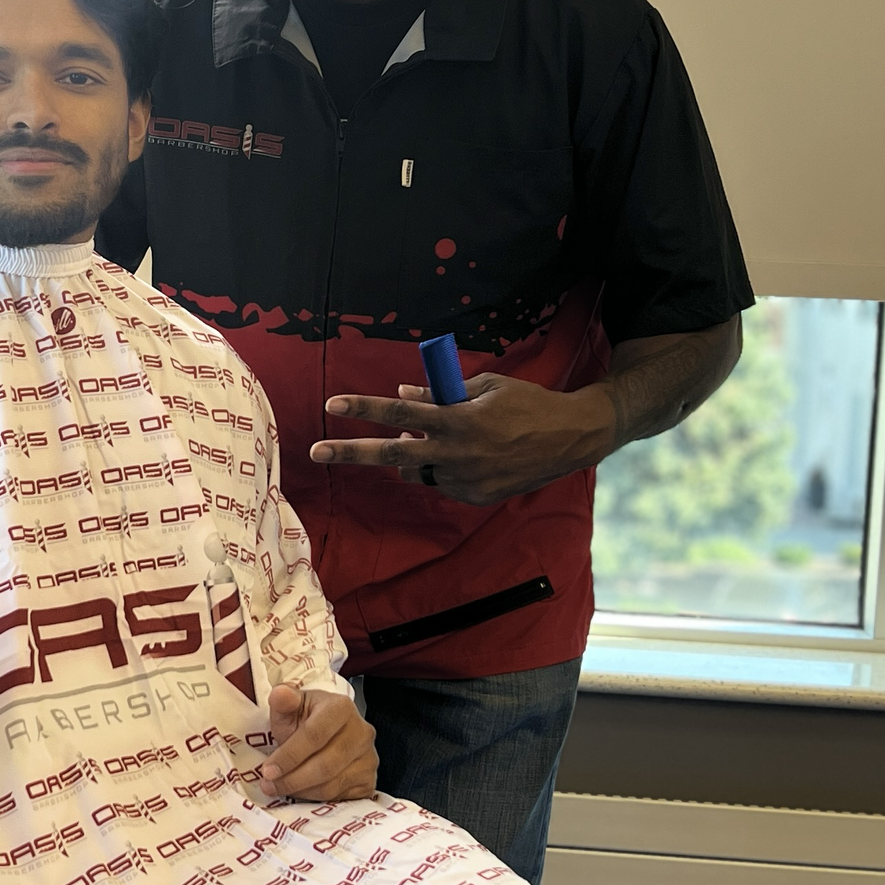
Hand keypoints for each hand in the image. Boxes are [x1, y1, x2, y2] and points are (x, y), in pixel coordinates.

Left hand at [259, 684, 376, 802]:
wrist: (329, 731)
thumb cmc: (306, 719)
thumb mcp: (291, 706)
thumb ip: (283, 700)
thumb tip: (280, 694)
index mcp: (341, 708)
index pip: (315, 735)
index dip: (289, 755)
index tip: (267, 770)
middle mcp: (361, 732)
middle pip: (325, 765)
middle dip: (292, 779)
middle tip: (269, 785)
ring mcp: (369, 758)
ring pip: (332, 784)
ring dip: (301, 791)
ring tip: (279, 788)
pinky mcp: (369, 780)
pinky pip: (340, 797)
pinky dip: (316, 798)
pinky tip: (301, 792)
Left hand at [310, 372, 615, 505]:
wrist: (569, 438)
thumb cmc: (526, 403)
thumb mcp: (486, 387)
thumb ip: (441, 394)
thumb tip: (404, 395)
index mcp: (458, 420)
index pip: (401, 413)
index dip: (365, 408)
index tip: (333, 405)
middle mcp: (456, 453)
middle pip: (392, 454)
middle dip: (350, 451)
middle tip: (316, 450)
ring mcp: (465, 480)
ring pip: (417, 471)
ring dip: (413, 456)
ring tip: (440, 438)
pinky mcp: (476, 497)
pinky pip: (443, 482)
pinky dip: (443, 467)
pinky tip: (472, 455)